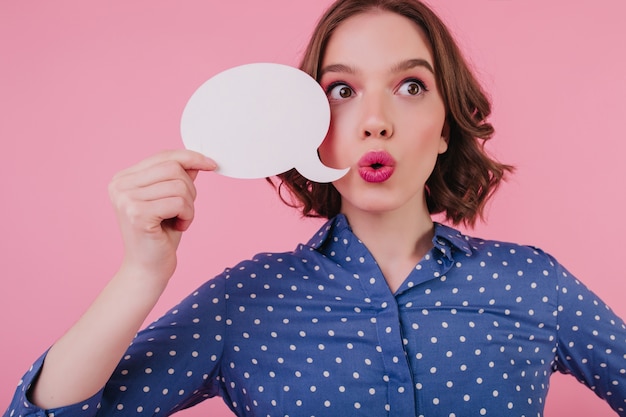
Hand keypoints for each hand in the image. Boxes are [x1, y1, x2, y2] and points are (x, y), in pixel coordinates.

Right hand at [108, 150, 216, 284]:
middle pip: (172, 168)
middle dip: (190, 189)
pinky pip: (178, 202)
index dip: (190, 157)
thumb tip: (195, 159)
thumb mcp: (170, 200)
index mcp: (124, 178)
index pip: (162, 156)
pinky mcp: (137, 214)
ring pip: (179, 185)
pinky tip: (179, 227)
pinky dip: (188, 215)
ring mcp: (126, 199)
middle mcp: (119, 185)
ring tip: (180, 220)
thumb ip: (178, 177)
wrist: (148, 269)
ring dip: (189, 206)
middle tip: (185, 210)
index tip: (211, 164)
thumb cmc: (160, 235)